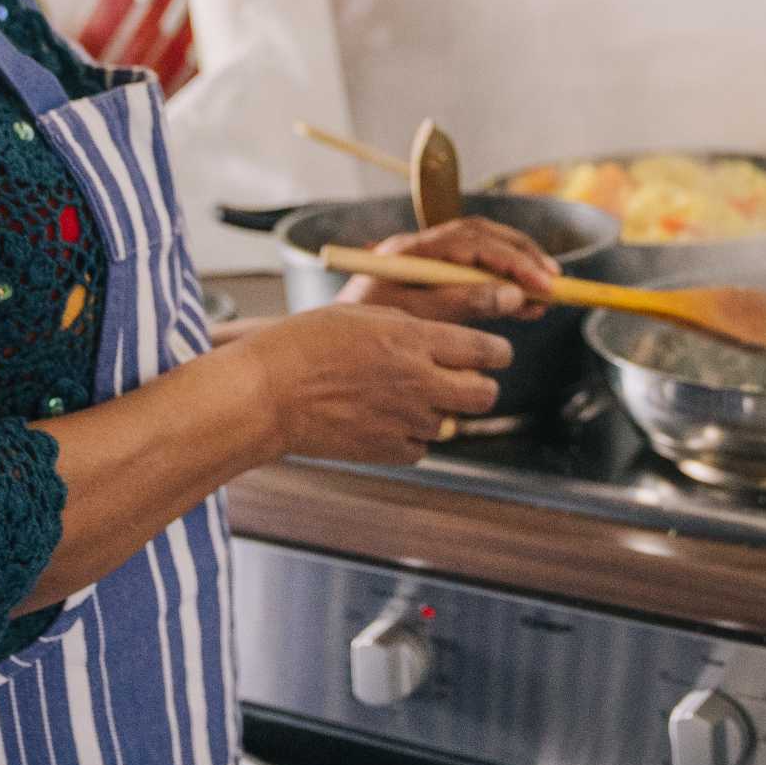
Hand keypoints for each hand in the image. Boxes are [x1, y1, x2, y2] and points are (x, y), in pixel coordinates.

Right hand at [231, 304, 510, 465]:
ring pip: (451, 423)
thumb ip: (410, 328)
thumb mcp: (361, 313)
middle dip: (481, 387)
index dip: (498, 353)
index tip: (498, 354)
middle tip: (467, 381)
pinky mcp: (387, 451)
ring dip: (438, 412)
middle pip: (484, 395)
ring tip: (401, 398)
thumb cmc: (304, 345)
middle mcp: (418, 381)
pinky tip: (384, 421)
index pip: (485, 351)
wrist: (267, 393)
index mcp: (414, 340)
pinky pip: (420, 449)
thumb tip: (443, 342)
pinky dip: (410, 438)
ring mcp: (405, 420)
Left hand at [336, 216, 561, 323]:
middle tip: (555, 281)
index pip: (475, 241)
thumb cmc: (361, 332)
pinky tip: (523, 305)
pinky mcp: (431, 282)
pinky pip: (475, 274)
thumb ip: (460, 302)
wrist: (322, 353)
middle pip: (484, 237)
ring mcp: (427, 263)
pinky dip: (503, 287)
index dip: (514, 260)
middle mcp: (421, 249)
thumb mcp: (412, 318)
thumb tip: (512, 295)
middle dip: (523, 256)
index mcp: (412, 250)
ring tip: (547, 292)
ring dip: (518, 270)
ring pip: (484, 253)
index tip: (543, 283)